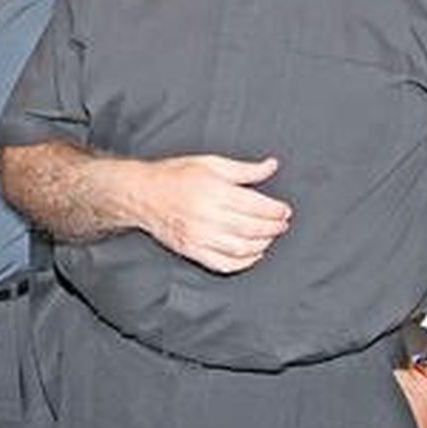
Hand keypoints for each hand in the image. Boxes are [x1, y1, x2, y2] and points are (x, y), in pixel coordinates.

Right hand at [136, 155, 291, 272]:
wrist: (142, 193)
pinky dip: (244, 263)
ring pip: (242, 248)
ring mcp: (198, 236)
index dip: (276, 210)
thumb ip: (244, 169)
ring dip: (263, 245)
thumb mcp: (210, 163)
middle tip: (282, 224)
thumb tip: (272, 166)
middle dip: (274, 228)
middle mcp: (207, 215)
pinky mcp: (191, 249)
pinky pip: (224, 264)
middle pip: (253, 228)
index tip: (284, 210)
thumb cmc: (175, 175)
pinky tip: (253, 254)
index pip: (257, 206)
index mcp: (214, 191)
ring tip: (269, 237)